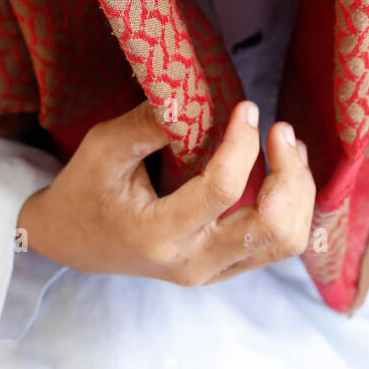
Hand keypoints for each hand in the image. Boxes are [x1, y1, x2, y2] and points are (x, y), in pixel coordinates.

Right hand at [16, 99, 315, 286]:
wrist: (70, 241)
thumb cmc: (85, 189)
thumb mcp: (103, 147)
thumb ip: (149, 123)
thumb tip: (197, 95)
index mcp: (159, 236)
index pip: (224, 191)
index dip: (244, 143)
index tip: (246, 108)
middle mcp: (194, 263)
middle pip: (275, 227)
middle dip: (290, 174)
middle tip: (279, 128)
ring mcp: (214, 272)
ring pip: (287, 240)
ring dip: (298, 191)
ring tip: (287, 145)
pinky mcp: (225, 267)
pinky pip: (278, 243)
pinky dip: (293, 205)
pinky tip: (283, 168)